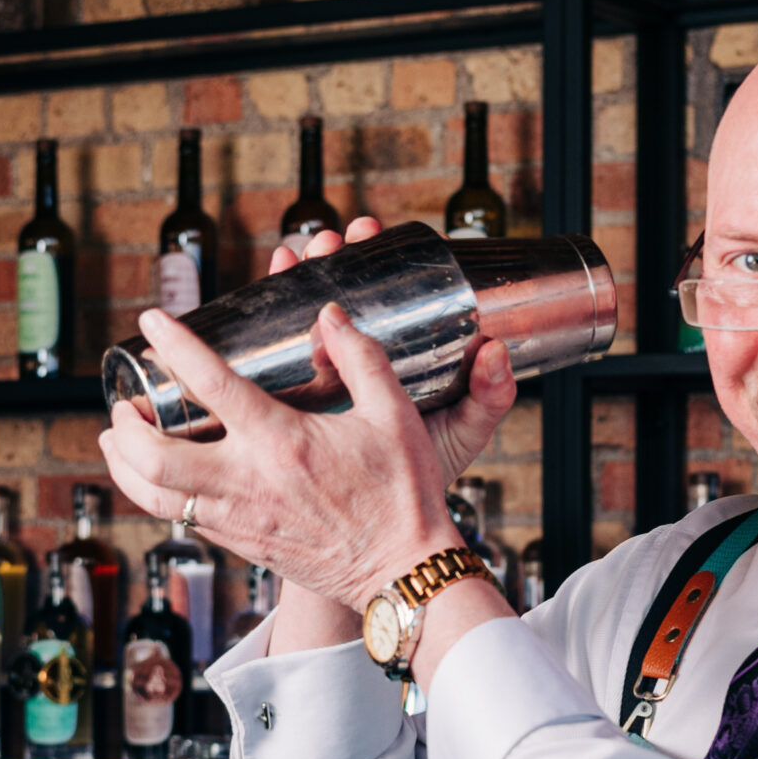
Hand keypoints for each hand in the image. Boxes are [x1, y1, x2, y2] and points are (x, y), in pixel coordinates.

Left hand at [97, 221, 516, 610]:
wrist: (403, 571)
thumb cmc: (404, 495)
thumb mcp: (394, 415)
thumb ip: (361, 358)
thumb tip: (330, 316)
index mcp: (282, 442)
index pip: (211, 383)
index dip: (174, 346)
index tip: (151, 322)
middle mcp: (248, 482)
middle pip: (152, 455)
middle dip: (125, 424)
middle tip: (123, 403)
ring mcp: (238, 519)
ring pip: (152, 496)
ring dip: (124, 465)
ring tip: (119, 440)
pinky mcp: (241, 545)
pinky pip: (180, 520)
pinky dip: (157, 494)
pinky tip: (162, 477)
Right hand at [263, 216, 509, 489]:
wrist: (375, 527)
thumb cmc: (425, 477)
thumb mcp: (461, 432)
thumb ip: (488, 396)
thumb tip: (495, 350)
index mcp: (402, 353)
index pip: (389, 289)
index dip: (378, 254)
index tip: (370, 232)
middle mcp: (359, 355)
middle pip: (341, 288)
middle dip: (332, 256)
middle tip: (330, 241)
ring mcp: (321, 371)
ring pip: (303, 311)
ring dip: (298, 274)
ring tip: (296, 255)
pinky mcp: (288, 394)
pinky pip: (272, 350)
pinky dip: (264, 315)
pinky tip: (262, 290)